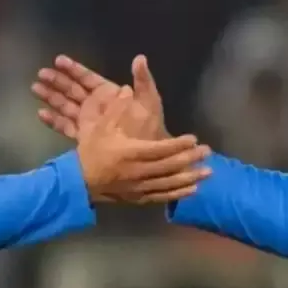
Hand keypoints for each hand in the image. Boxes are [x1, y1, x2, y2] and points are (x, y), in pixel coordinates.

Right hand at [33, 54, 166, 140]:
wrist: (150, 157)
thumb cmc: (150, 129)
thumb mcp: (149, 102)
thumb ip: (143, 81)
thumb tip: (140, 58)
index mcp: (110, 95)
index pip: (88, 79)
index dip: (74, 69)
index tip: (58, 60)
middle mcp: (98, 107)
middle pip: (73, 90)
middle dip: (57, 81)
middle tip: (40, 73)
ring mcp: (90, 123)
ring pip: (66, 106)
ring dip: (51, 97)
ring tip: (35, 88)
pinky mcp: (85, 138)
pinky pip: (66, 127)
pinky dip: (54, 121)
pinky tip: (41, 114)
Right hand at [76, 84, 207, 203]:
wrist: (79, 181)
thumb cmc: (91, 152)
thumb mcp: (99, 127)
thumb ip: (115, 109)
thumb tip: (128, 89)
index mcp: (130, 153)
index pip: (160, 149)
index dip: (179, 145)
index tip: (194, 139)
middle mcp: (138, 172)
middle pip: (169, 166)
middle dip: (190, 159)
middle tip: (208, 152)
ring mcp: (140, 188)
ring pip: (170, 184)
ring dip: (190, 178)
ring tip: (208, 172)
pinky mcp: (139, 198)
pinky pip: (162, 196)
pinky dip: (179, 193)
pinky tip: (193, 189)